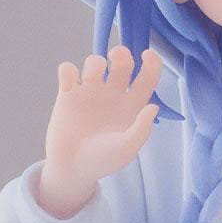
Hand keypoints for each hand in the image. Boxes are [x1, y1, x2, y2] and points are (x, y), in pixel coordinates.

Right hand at [37, 45, 161, 218]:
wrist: (73, 169)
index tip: (146, 54)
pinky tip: (70, 84)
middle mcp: (112, 95)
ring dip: (94, 62)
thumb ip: (142, 129)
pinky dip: (68, 70)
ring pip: (94, 61)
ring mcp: (90, 93)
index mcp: (132, 105)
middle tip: (116, 58)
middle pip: (121, 61)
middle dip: (120, 53)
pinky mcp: (68, 95)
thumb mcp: (127, 149)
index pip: (147, 76)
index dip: (151, 62)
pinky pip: (67, 70)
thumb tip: (153, 107)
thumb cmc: (103, 161)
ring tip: (91, 78)